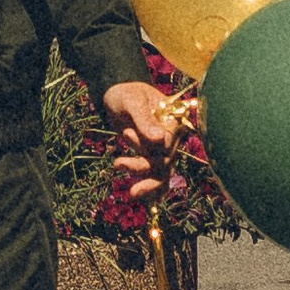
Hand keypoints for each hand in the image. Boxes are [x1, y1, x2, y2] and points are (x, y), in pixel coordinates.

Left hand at [101, 75, 184, 209]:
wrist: (116, 96)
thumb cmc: (126, 93)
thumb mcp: (133, 102)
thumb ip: (145, 120)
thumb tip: (159, 140)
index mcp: (173, 119)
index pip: (169, 140)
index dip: (152, 144)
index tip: (127, 133)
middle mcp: (171, 136)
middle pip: (166, 160)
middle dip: (146, 169)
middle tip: (125, 175)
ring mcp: (162, 148)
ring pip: (162, 171)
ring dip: (148, 183)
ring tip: (132, 193)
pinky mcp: (152, 155)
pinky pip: (155, 174)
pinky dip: (150, 186)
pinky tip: (141, 195)